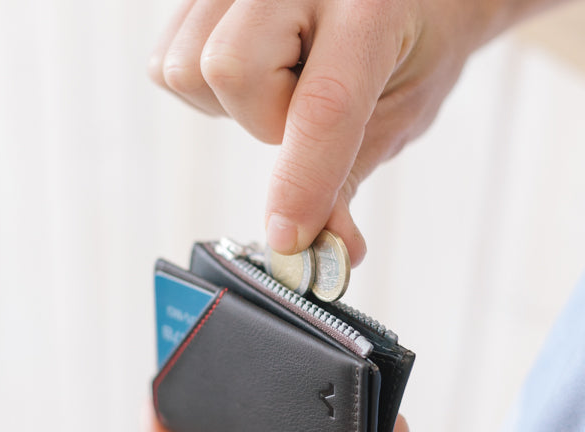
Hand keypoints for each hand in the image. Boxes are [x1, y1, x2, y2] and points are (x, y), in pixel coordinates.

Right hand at [149, 0, 512, 264]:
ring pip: (188, 67)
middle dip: (264, 120)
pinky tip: (255, 72)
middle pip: (229, 71)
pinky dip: (205, 87)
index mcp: (370, 4)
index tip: (288, 239)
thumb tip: (327, 253)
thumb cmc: (415, 41)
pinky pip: (169, 60)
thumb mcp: (401, 109)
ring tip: (282, 85)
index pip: (323, 103)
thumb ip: (349, 177)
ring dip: (234, 105)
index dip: (302, 182)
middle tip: (305, 113)